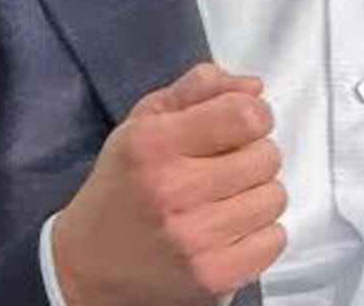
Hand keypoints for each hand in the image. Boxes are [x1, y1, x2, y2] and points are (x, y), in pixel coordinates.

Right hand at [51, 63, 286, 305]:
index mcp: (153, 143)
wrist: (88, 264)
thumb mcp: (144, 121)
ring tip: (223, 200)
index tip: (240, 126)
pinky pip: (274, 240)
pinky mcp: (213, 276)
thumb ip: (199, 89)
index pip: (245, 115)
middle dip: (252, 156)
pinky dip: (259, 233)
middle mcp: (172, 190)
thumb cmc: (123, 184)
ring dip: (257, 195)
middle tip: (222, 168)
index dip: (254, 116)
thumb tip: (254, 88)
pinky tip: (228, 229)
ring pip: (274, 197)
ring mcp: (194, 238)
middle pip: (267, 156)